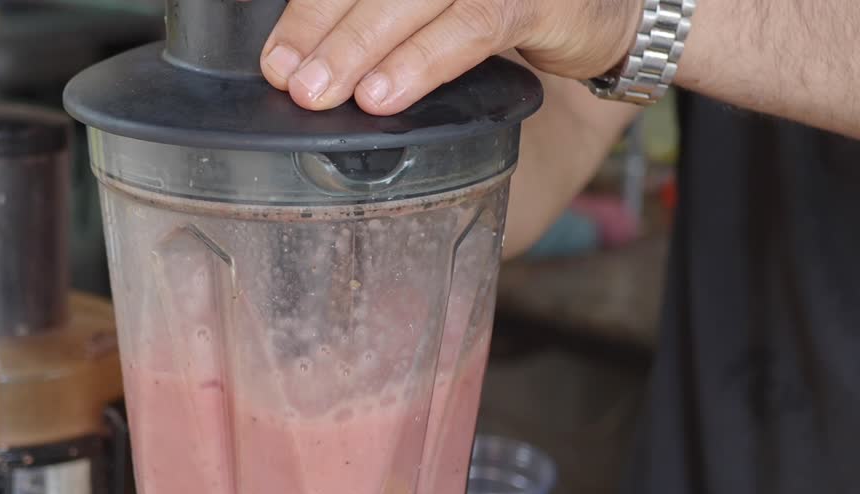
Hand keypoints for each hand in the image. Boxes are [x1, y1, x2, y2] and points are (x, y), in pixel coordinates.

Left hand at [259, 0, 640, 114]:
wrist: (612, 8)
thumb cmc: (507, 3)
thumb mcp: (435, 2)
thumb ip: (382, 11)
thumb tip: (306, 51)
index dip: (309, 7)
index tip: (269, 46)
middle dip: (319, 26)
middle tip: (285, 75)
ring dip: (360, 49)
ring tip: (319, 92)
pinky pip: (468, 29)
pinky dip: (421, 64)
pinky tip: (384, 96)